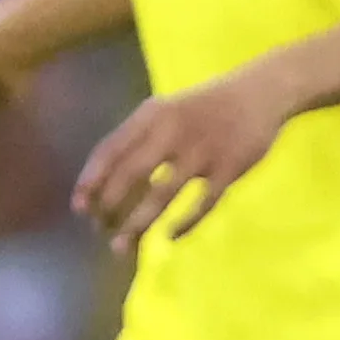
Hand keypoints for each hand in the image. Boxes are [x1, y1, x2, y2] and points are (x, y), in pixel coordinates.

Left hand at [74, 67, 298, 249]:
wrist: (260, 93)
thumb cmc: (204, 107)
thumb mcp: (165, 110)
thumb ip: (138, 138)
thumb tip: (106, 183)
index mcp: (152, 115)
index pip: (110, 150)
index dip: (90, 181)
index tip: (79, 209)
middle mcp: (172, 132)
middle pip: (130, 176)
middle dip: (109, 207)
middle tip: (100, 230)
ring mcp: (203, 152)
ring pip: (162, 195)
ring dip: (137, 224)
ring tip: (121, 247)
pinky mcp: (231, 168)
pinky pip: (203, 204)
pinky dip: (185, 224)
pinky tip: (171, 238)